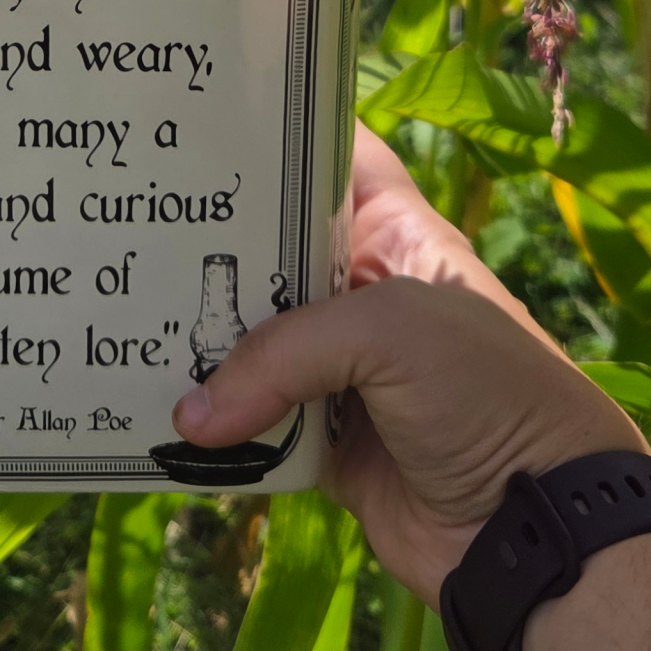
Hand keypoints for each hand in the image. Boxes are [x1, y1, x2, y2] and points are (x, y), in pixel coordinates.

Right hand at [172, 124, 643, 605]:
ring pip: (254, 343)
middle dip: (211, 245)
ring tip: (116, 316)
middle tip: (124, 222)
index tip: (198, 120)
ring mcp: (345, 372)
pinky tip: (157, 410)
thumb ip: (284, 351)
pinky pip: (255, 423)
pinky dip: (215, 424)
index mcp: (400, 237)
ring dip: (200, 341)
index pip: (335, 161)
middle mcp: (366, 295)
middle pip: (274, 254)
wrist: (535, 530)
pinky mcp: (326, 444)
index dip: (278, 135)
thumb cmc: (486, 395)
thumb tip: (190, 417)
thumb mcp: (393, 332)